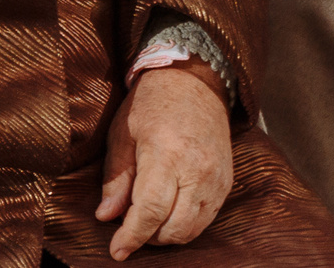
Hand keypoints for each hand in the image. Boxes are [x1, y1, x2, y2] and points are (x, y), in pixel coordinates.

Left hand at [96, 63, 233, 257]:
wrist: (193, 82)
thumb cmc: (150, 104)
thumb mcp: (123, 133)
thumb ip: (117, 178)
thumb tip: (106, 217)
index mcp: (166, 154)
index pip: (151, 210)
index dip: (132, 236)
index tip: (117, 251)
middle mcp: (197, 170)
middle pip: (175, 228)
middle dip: (149, 237)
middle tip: (128, 227)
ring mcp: (216, 179)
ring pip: (193, 229)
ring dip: (167, 234)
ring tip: (147, 219)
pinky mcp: (226, 183)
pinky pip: (207, 218)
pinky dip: (185, 224)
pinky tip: (168, 212)